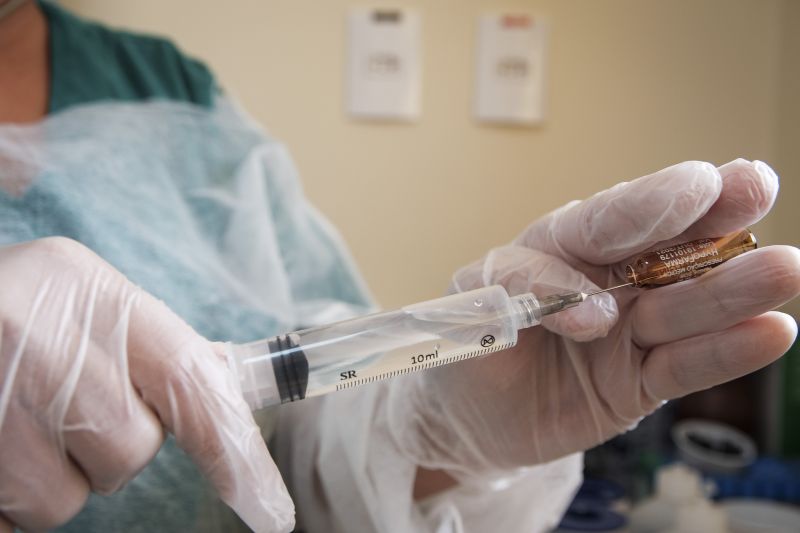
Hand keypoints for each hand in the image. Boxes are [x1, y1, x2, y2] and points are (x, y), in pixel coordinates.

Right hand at [0, 238, 293, 531]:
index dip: (234, 451)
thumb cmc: (16, 314)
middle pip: (129, 449)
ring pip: (67, 498)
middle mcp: (32, 334)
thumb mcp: (84, 304)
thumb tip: (228, 394)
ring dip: (53, 474)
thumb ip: (152, 349)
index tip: (271, 511)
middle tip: (65, 402)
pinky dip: (12, 493)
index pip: (190, 380)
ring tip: (14, 419)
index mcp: (87, 288)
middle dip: (109, 444)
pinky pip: (15, 516)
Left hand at [391, 159, 799, 476]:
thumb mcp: (469, 311)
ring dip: (733, 288)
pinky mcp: (641, 380)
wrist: (469, 416)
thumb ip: (517, 294)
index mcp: (554, 248)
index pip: (600, 222)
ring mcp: (628, 330)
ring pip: (683, 305)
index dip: (644, 204)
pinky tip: (771, 332)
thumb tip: (596, 310)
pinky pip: (685, 366)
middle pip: (658, 249)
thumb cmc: (467, 349)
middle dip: (706, 221)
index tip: (691, 186)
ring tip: (784, 268)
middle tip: (756, 187)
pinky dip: (726, 352)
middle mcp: (602, 281)